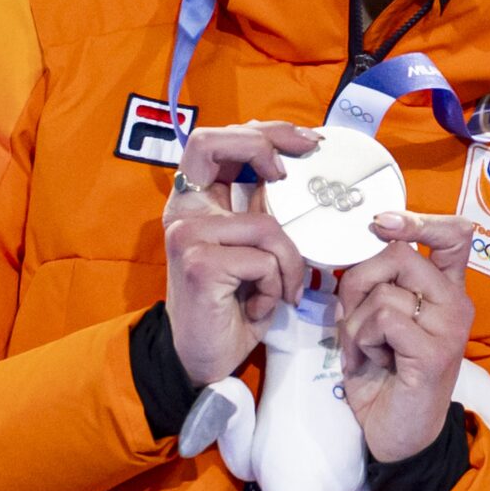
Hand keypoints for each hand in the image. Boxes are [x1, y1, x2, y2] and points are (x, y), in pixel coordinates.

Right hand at [163, 122, 317, 385]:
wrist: (206, 358)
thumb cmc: (236, 305)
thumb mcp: (253, 249)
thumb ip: (261, 210)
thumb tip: (296, 165)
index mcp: (196, 204)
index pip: (213, 140)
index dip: (261, 131)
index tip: (305, 142)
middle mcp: (183, 213)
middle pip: (215, 143)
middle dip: (269, 142)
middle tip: (306, 159)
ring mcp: (186, 236)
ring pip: (267, 224)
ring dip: (289, 263)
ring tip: (280, 290)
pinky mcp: (198, 263)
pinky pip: (264, 259)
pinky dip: (277, 285)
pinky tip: (261, 306)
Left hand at [336, 211, 476, 462]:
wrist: (398, 436)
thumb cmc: (386, 376)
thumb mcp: (379, 321)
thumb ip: (378, 286)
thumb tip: (357, 252)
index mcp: (446, 291)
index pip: (455, 234)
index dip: (418, 219)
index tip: (382, 223)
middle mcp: (456, 303)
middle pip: (400, 255)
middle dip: (357, 281)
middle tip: (350, 314)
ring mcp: (449, 327)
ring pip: (384, 292)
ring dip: (355, 323)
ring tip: (365, 350)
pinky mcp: (434, 351)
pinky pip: (383, 320)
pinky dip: (362, 341)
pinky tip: (370, 363)